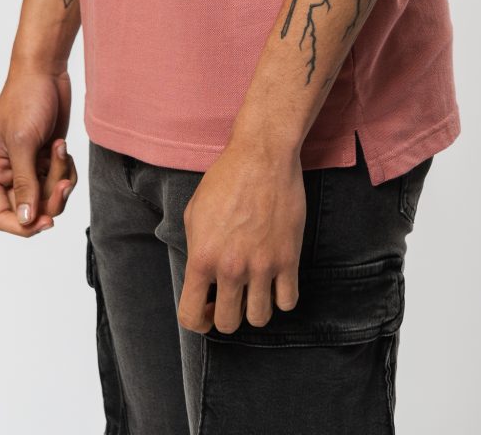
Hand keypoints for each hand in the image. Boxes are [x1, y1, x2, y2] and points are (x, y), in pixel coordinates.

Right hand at [0, 65, 78, 235]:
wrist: (46, 71)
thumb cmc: (26, 99)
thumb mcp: (23, 142)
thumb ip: (25, 184)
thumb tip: (25, 221)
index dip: (22, 226)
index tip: (46, 221)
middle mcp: (7, 172)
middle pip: (29, 210)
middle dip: (50, 198)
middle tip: (63, 181)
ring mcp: (28, 166)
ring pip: (48, 197)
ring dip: (60, 178)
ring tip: (60, 150)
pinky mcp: (46, 158)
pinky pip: (59, 181)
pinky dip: (66, 169)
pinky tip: (62, 146)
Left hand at [177, 136, 305, 333]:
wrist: (262, 156)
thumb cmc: (225, 180)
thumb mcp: (194, 213)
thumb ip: (195, 251)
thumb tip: (203, 278)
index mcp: (202, 257)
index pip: (191, 315)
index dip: (197, 321)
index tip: (205, 311)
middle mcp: (232, 268)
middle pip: (228, 324)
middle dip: (226, 316)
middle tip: (230, 299)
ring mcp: (262, 266)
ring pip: (260, 318)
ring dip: (254, 309)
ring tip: (253, 290)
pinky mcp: (289, 258)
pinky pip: (288, 301)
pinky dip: (281, 298)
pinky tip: (275, 282)